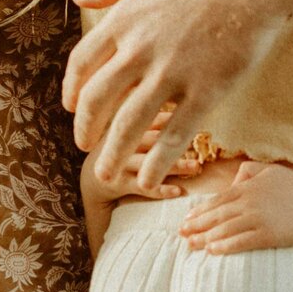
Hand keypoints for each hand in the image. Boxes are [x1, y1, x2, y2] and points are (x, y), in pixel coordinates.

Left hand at [64, 0, 286, 190]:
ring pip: (129, 125)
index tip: (72, 106)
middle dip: (86, 128)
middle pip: (98, 100)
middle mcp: (139, 51)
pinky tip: (149, 179)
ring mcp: (171, 73)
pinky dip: (157, 161)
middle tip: (85, 146)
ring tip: (107, 174)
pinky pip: (174, 135)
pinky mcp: (205, 91)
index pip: (82, 64)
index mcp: (124, 20)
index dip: (73, 90)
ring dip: (113, 154)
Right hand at [79, 107, 201, 203]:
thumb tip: (181, 100)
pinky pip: (140, 187)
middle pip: (149, 137)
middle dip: (175, 138)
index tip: (193, 112)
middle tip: (201, 139)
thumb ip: (149, 114)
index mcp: (119, 121)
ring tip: (196, 167)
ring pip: (146, 162)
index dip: (169, 115)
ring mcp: (114, 162)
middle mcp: (115, 139)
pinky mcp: (115, 184)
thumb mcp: (125, 125)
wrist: (91, 181)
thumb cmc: (118, 149)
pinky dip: (160, 189)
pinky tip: (179, 191)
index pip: (145, 114)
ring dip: (173, 164)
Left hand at [179, 161, 292, 253]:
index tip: (187, 219)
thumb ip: (250, 171)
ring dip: (205, 238)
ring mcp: (258, 218)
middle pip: (217, 215)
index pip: (218, 199)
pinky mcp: (268, 235)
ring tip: (191, 245)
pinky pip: (241, 241)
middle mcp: (250, 202)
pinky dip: (224, 246)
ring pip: (224, 229)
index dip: (200, 210)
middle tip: (181, 234)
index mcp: (249, 187)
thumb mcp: (273, 171)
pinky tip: (212, 251)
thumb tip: (234, 178)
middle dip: (196, 225)